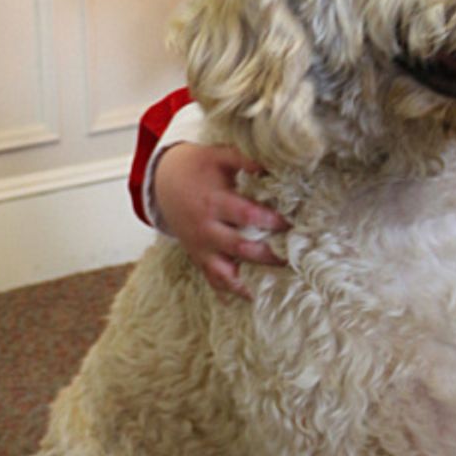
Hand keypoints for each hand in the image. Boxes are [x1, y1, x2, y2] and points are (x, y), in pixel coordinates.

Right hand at [153, 143, 288, 299]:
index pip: (247, 217)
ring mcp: (200, 247)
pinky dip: (229, 292)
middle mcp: (206, 229)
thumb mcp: (219, 155)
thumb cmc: (197, 166)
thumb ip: (245, 159)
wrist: (162, 181)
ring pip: (225, 274)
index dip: (271, 222)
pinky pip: (212, 280)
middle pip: (240, 249)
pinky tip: (250, 299)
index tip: (291, 225)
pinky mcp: (198, 257)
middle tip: (293, 259)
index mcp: (214, 203)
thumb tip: (273, 165)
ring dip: (249, 283)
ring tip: (273, 287)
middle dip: (268, 256)